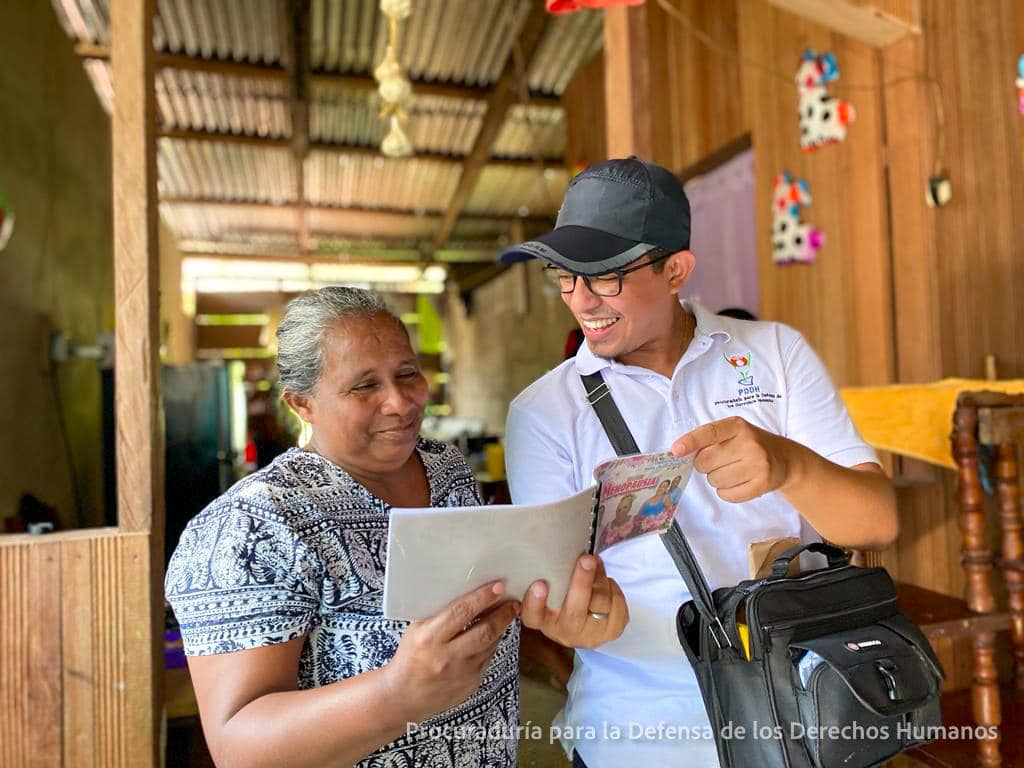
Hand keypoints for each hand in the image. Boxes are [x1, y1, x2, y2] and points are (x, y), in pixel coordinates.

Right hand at [387, 581, 519, 722]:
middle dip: (502, 614)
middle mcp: (447, 657)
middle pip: (484, 631)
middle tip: (513, 602)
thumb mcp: (416, 630)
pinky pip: (487, 659)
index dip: (482, 598)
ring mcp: (461, 673)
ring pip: (490, 645)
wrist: (404, 697)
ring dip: (501, 628)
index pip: (461, 612)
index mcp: (429, 638)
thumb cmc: (410, 657)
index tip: (498, 587)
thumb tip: (466, 590)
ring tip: (508, 614)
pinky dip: (492, 645)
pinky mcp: (471, 684)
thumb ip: (438, 613)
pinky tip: (493, 635)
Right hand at [522, 555, 627, 648]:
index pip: (532, 616)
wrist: (583, 624)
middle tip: (586, 559)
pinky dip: (615, 590)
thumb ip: (553, 577)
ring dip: (601, 580)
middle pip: (574, 612)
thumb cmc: (563, 598)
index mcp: (542, 621)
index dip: (535, 602)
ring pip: (599, 607)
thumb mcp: (551, 589)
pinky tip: (607, 583)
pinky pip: (618, 609)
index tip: (539, 584)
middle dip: (582, 583)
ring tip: (596, 564)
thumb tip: (571, 552)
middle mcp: (564, 633)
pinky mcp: (610, 634)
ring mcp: (588, 637)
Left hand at [670, 416, 804, 502]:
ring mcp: (758, 465)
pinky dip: (726, 492)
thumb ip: (710, 439)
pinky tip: (739, 482)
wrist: (787, 461)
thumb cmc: (752, 445)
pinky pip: (727, 495)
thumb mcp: (735, 433)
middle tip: (718, 462)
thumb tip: (680, 452)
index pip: (710, 432)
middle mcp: (749, 443)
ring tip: (732, 471)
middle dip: (704, 465)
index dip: (691, 441)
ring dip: (716, 479)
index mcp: (738, 426)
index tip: (676, 450)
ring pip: (715, 480)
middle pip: (706, 461)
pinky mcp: (762, 485)